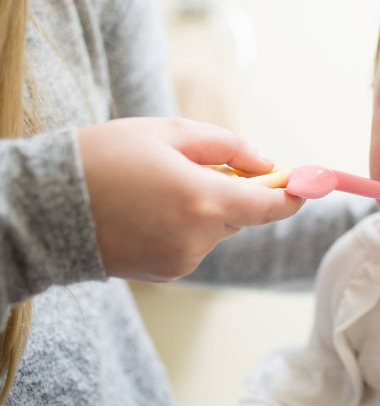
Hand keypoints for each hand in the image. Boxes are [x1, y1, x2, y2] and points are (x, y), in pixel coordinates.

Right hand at [78, 117, 304, 280]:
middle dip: (233, 191)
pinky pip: (195, 244)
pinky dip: (186, 227)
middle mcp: (199, 239)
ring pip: (217, 229)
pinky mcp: (166, 273)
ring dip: (205, 209)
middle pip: (242, 214)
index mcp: (204, 200)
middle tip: (199, 166)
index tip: (309, 184)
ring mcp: (183, 261)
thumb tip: (266, 163)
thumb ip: (227, 147)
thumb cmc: (104, 158)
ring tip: (158, 188)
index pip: (271, 206)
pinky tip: (149, 212)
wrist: (44, 208)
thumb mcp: (168, 132)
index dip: (294, 194)